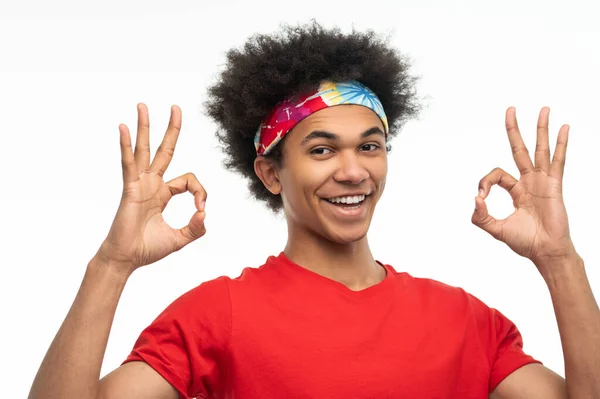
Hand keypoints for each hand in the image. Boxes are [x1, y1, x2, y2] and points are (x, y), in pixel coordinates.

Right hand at [94, 104, 206, 272]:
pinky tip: (124, 127)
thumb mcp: (180, 238)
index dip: (200, 191)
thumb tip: (204, 213)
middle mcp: (152, 184)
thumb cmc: (147, 249)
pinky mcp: (130, 189)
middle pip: (164, 150)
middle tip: (176, 108)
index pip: (189, 180)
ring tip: (143, 105)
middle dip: (171, 129)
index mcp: (164, 193)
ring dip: (144, 127)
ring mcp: (140, 184)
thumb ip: (196, 228)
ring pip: (144, 150)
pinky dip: (126, 145)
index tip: (201, 209)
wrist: (127, 259)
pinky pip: (128, 163)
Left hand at [471, 107, 577, 270]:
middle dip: (514, 130)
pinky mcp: (554, 185)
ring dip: (541, 129)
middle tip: (510, 109)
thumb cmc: (525, 242)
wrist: (546, 252)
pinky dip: (561, 144)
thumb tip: (474, 199)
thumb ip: (480, 217)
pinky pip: (558, 161)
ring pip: (540, 149)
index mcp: (515, 191)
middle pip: (519, 149)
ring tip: (544, 109)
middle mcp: (529, 182)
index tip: (481, 197)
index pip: (496, 174)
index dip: (485, 182)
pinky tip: (564, 127)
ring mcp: (543, 182)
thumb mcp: (495, 229)